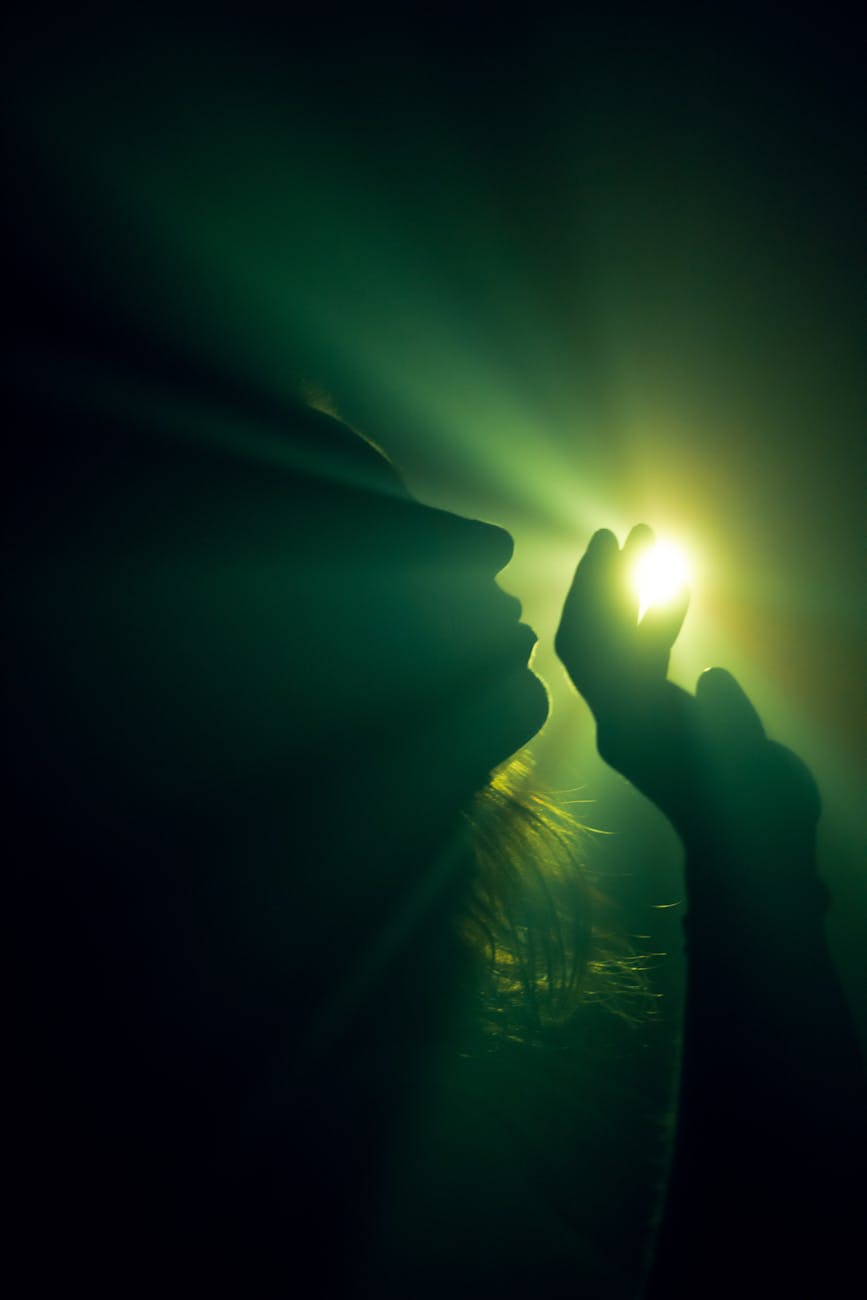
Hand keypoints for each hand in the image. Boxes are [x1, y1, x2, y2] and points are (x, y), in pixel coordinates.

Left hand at [555, 526, 819, 869]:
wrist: (752, 853)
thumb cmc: (759, 813)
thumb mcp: (755, 769)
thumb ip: (730, 723)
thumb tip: (712, 677)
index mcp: (634, 732)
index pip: (602, 656)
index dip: (614, 602)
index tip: (637, 555)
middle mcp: (616, 721)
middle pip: (584, 642)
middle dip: (597, 584)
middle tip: (618, 533)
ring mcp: (625, 718)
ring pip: (601, 644)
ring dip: (615, 592)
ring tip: (643, 540)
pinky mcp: (642, 716)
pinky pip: (628, 655)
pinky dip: (642, 617)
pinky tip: (671, 585)